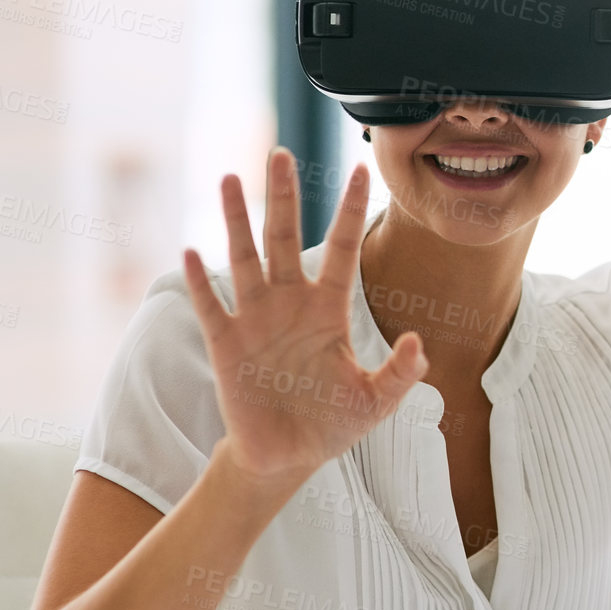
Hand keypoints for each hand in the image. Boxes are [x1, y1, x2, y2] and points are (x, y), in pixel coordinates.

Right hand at [182, 148, 429, 484]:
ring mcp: (256, 319)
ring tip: (232, 178)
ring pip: (245, 257)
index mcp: (330, 308)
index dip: (352, 210)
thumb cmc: (333, 423)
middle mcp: (291, 303)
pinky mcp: (226, 344)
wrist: (288, 457)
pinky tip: (192, 250)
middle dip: (283, 196)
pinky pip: (212, 305)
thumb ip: (400, 373)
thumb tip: (417, 343)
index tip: (361, 169)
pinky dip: (202, 280)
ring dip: (237, 219)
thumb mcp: (376, 401)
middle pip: (286, 237)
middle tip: (281, 152)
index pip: (344, 248)